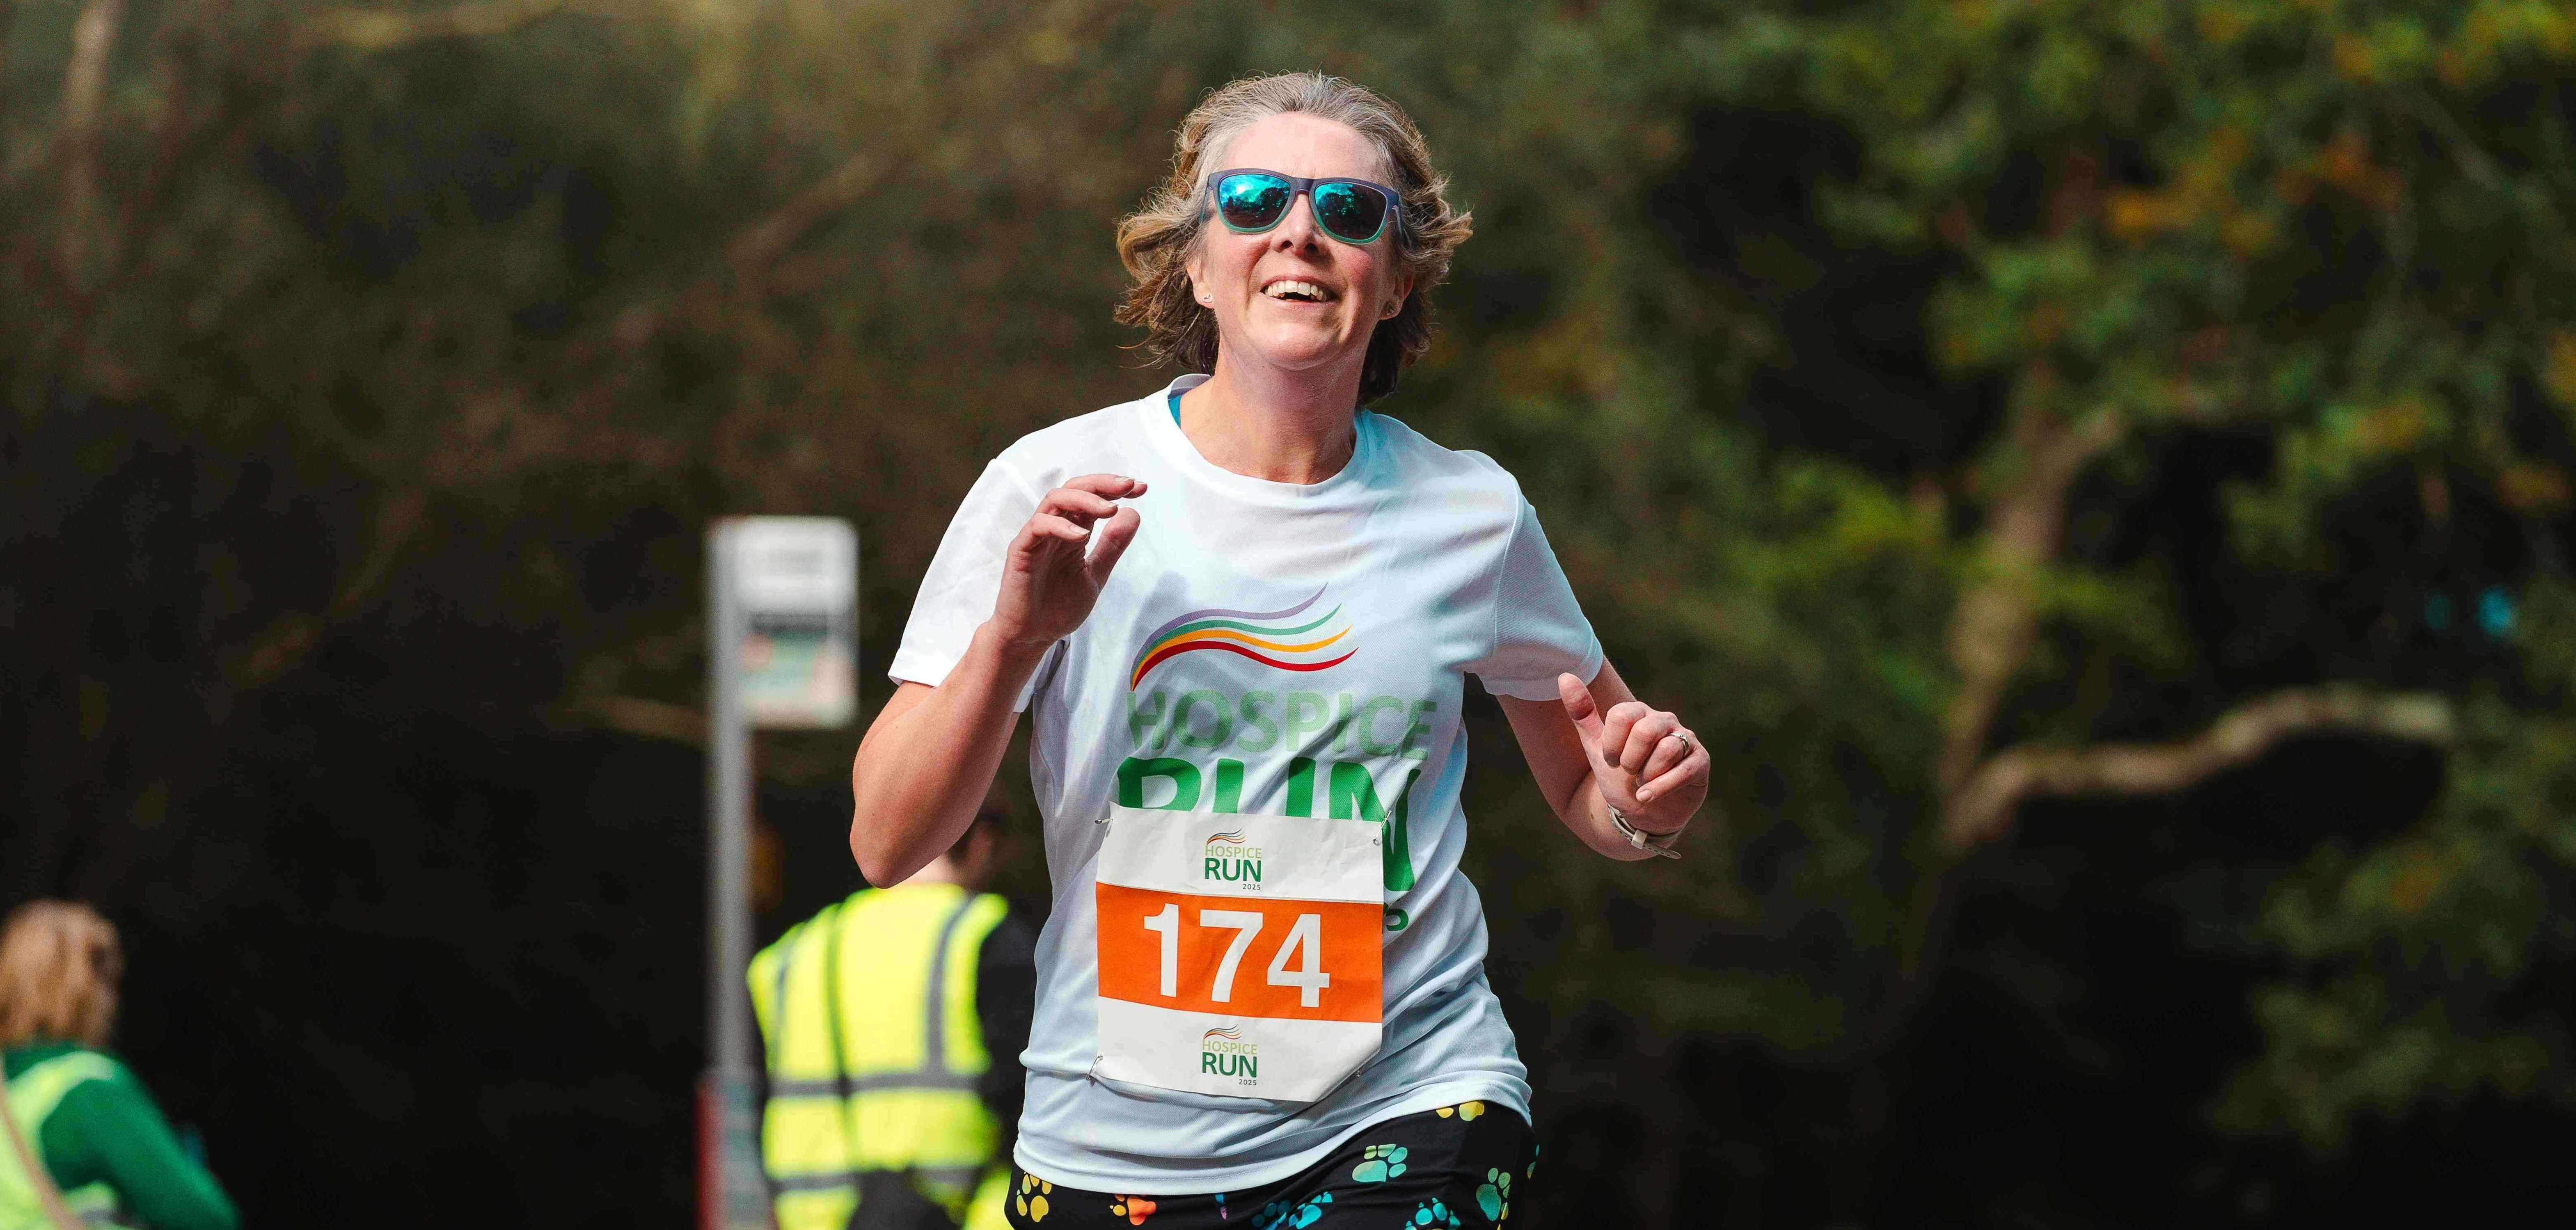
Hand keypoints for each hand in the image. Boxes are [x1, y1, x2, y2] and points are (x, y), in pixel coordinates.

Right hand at [988, 474, 1146, 651]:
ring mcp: (1036, 537)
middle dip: (1103, 483)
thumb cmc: (1058, 607)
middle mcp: (1054, 528)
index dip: (1115, 489)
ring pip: (1055, 499)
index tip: (1142, 489)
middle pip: (1074, 489)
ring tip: (1110, 509)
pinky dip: (1060, 525)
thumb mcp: (1095, 574)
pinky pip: (1037, 526)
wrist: (1033, 636)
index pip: (1092, 498)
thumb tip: (1134, 513)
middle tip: (1128, 486)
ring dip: (1085, 499)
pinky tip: (1081, 535)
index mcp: (1073, 531)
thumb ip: (1111, 546)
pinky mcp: (1020, 550)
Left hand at [1556, 672, 1706, 834]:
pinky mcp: (1700, 761)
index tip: (1611, 761)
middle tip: (1629, 773)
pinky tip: (1648, 797)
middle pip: (1646, 730)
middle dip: (1630, 760)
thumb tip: (1564, 676)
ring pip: (1667, 749)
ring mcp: (1685, 739)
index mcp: (1638, 713)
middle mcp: (1664, 720)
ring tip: (1642, 784)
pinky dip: (1661, 787)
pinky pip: (1685, 769)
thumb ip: (1582, 713)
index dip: (1611, 745)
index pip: (1621, 715)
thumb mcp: (1596, 747)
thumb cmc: (1620, 777)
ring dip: (1646, 775)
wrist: (1643, 813)